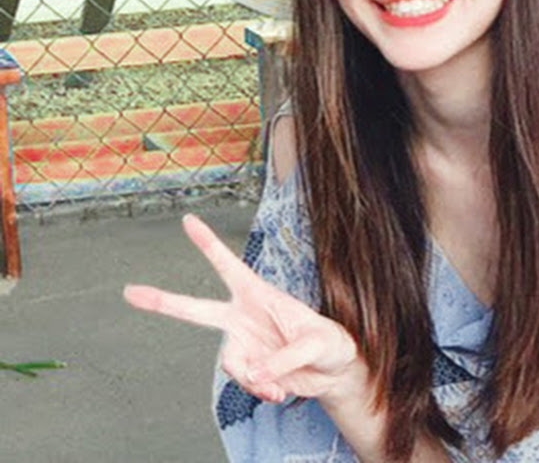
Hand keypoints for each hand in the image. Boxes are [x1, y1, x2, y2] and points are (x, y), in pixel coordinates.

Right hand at [123, 214, 361, 404]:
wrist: (333, 369)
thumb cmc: (330, 341)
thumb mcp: (317, 342)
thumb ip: (284, 358)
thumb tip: (253, 375)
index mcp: (259, 294)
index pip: (229, 265)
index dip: (208, 243)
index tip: (188, 220)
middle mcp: (243, 317)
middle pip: (196, 310)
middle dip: (162, 301)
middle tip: (130, 292)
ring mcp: (243, 343)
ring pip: (229, 363)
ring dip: (252, 378)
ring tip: (277, 387)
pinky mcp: (249, 368)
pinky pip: (242, 382)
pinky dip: (259, 391)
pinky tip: (278, 392)